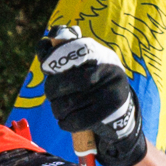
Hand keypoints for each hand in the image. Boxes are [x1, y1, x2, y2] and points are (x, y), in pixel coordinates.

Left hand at [35, 26, 146, 165]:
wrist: (120, 103)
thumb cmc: (92, 78)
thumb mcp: (83, 60)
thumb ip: (62, 50)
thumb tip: (45, 43)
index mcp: (97, 51)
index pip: (75, 48)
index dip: (55, 56)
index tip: (45, 67)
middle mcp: (107, 67)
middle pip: (65, 81)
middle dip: (51, 90)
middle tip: (51, 94)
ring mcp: (110, 89)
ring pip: (68, 103)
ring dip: (56, 108)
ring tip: (59, 108)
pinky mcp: (110, 110)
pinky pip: (78, 119)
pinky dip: (65, 122)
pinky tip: (64, 120)